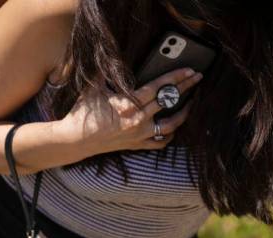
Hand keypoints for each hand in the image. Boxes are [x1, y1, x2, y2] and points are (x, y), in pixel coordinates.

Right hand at [58, 68, 202, 156]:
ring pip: (170, 125)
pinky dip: (169, 135)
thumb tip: (110, 57)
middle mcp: (138, 119)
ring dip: (183, 113)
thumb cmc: (83, 113)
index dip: (177, 77)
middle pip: (169, 101)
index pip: (160, 87)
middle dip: (186, 88)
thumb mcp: (94, 88)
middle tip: (197, 78)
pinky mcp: (136, 145)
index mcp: (130, 103)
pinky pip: (159, 142)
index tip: (190, 70)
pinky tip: (174, 127)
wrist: (75, 140)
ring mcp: (139, 134)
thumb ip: (105, 72)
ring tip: (191, 103)